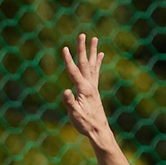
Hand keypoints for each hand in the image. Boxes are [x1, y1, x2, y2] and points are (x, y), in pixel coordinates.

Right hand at [59, 33, 116, 148]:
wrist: (99, 130)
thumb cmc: (85, 123)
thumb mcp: (74, 114)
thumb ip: (70, 102)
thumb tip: (66, 91)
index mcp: (84, 89)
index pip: (74, 71)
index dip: (68, 60)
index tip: (65, 48)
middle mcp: (90, 85)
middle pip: (85, 63)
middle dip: (82, 49)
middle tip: (82, 35)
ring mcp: (93, 86)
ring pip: (93, 65)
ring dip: (93, 51)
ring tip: (95, 39)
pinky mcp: (94, 90)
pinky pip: (96, 72)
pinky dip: (98, 62)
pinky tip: (100, 55)